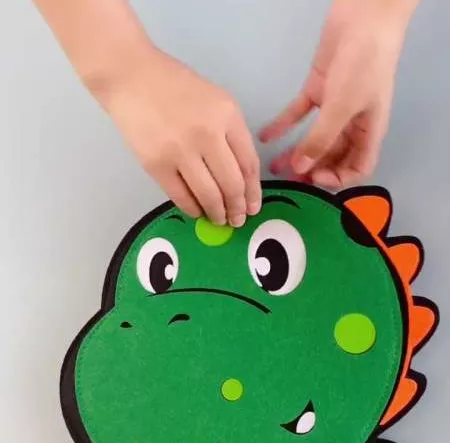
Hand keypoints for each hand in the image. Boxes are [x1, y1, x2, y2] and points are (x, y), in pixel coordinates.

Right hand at [100, 49, 260, 226]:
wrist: (131, 77)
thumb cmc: (176, 86)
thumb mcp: (216, 101)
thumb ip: (231, 134)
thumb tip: (240, 176)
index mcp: (227, 116)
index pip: (249, 164)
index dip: (253, 191)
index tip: (254, 206)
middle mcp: (208, 135)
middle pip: (232, 184)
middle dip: (238, 208)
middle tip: (238, 219)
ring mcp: (180, 151)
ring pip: (208, 195)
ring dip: (218, 213)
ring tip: (220, 219)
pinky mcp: (155, 165)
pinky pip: (180, 196)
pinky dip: (193, 209)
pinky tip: (198, 212)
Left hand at [260, 0, 413, 188]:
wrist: (362, 18)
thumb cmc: (362, 66)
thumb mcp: (343, 108)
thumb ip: (321, 140)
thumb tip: (301, 169)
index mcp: (368, 132)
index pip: (357, 168)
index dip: (338, 179)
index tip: (314, 178)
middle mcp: (351, 124)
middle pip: (332, 157)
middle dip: (312, 170)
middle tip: (288, 181)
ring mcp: (332, 108)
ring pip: (314, 139)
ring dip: (296, 154)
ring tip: (275, 168)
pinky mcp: (316, 92)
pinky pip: (298, 115)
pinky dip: (283, 126)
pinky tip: (266, 137)